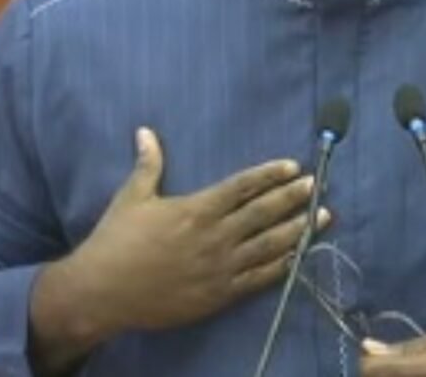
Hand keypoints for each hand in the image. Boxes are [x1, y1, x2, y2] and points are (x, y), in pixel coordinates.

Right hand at [40, 127, 328, 340]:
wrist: (102, 292)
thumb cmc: (116, 241)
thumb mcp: (132, 197)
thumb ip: (148, 164)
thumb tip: (145, 130)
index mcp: (196, 209)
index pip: (242, 187)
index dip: (269, 175)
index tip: (292, 166)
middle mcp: (214, 237)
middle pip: (262, 213)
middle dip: (292, 198)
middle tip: (316, 186)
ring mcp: (219, 268)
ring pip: (268, 246)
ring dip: (297, 230)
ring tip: (323, 217)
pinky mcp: (218, 295)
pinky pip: (257, 279)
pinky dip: (281, 267)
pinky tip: (299, 256)